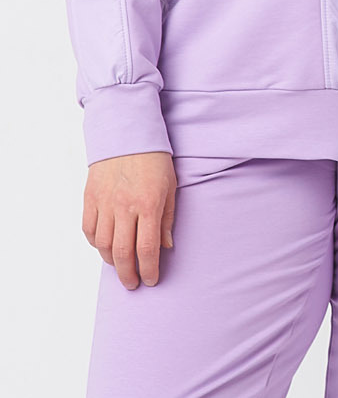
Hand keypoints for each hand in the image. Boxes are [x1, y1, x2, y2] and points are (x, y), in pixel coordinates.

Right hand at [82, 151, 175, 289]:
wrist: (127, 132)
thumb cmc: (154, 158)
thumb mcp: (170, 185)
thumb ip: (167, 217)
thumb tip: (166, 246)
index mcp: (148, 203)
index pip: (147, 248)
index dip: (149, 269)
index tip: (151, 280)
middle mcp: (124, 206)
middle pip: (123, 252)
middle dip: (128, 274)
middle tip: (133, 283)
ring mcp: (104, 202)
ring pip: (103, 244)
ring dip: (111, 261)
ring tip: (120, 266)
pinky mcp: (90, 197)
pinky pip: (89, 229)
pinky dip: (96, 243)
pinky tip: (105, 246)